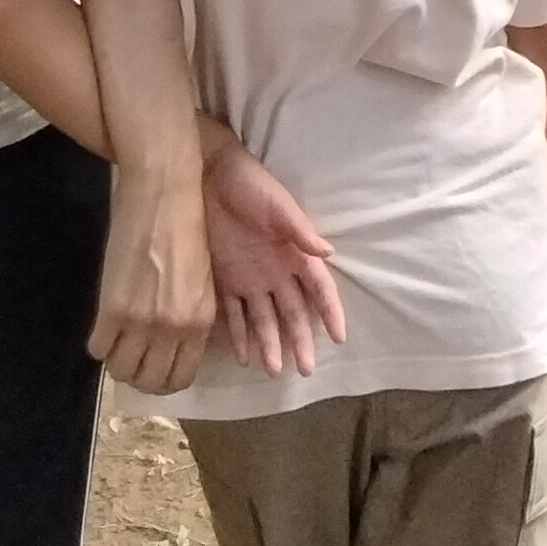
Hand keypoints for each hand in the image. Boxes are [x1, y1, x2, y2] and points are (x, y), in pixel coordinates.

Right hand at [93, 159, 215, 393]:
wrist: (164, 191)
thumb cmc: (187, 225)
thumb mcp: (200, 278)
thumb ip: (190, 315)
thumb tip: (173, 342)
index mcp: (201, 321)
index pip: (180, 378)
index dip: (163, 379)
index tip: (153, 367)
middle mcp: (175, 328)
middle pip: (150, 382)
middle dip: (138, 377)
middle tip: (130, 359)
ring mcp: (143, 321)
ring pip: (121, 372)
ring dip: (116, 363)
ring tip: (116, 343)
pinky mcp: (113, 307)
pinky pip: (98, 350)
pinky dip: (99, 343)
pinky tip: (103, 326)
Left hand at [201, 129, 346, 378]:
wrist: (207, 175)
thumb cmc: (249, 185)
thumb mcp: (277, 204)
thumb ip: (299, 230)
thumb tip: (328, 254)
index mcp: (295, 252)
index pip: (319, 288)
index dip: (330, 311)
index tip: (340, 337)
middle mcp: (277, 271)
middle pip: (294, 311)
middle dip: (301, 339)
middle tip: (305, 369)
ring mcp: (251, 278)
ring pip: (265, 319)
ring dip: (270, 344)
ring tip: (273, 370)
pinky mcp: (225, 280)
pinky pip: (234, 313)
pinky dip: (240, 335)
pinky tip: (244, 357)